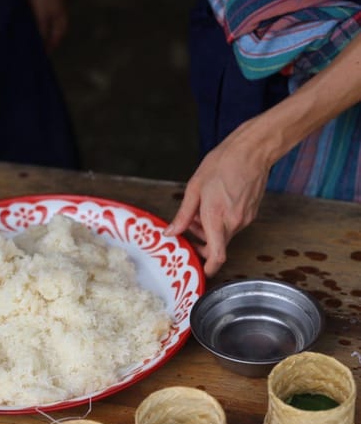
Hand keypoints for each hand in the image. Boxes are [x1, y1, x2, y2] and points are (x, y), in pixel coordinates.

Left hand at [25, 0, 67, 51]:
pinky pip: (36, 16)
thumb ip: (40, 34)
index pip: (52, 45)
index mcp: (61, 25)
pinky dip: (30, 21)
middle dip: (37, 43)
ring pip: (41, 26)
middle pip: (47, 36)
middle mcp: (58, 19)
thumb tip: (39, 50)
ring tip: (21, 40)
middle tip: (24, 53)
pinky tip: (21, 23)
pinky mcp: (43, 0)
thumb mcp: (40, 16)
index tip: (32, 62)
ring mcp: (51, 8)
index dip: (42, 54)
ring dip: (33, 32)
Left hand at [165, 119, 271, 276]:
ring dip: (210, 229)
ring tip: (201, 209)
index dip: (209, 268)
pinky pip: (232, 225)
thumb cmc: (223, 164)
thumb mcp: (195, 188)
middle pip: (216, 246)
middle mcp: (233, 223)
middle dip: (201, 242)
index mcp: (217, 218)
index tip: (201, 272)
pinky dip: (221, 221)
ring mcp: (244, 219)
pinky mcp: (251, 214)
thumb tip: (171, 232)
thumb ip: (183, 215)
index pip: (217, 256)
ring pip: (224, 235)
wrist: (252, 151)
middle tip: (190, 227)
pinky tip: (215, 203)